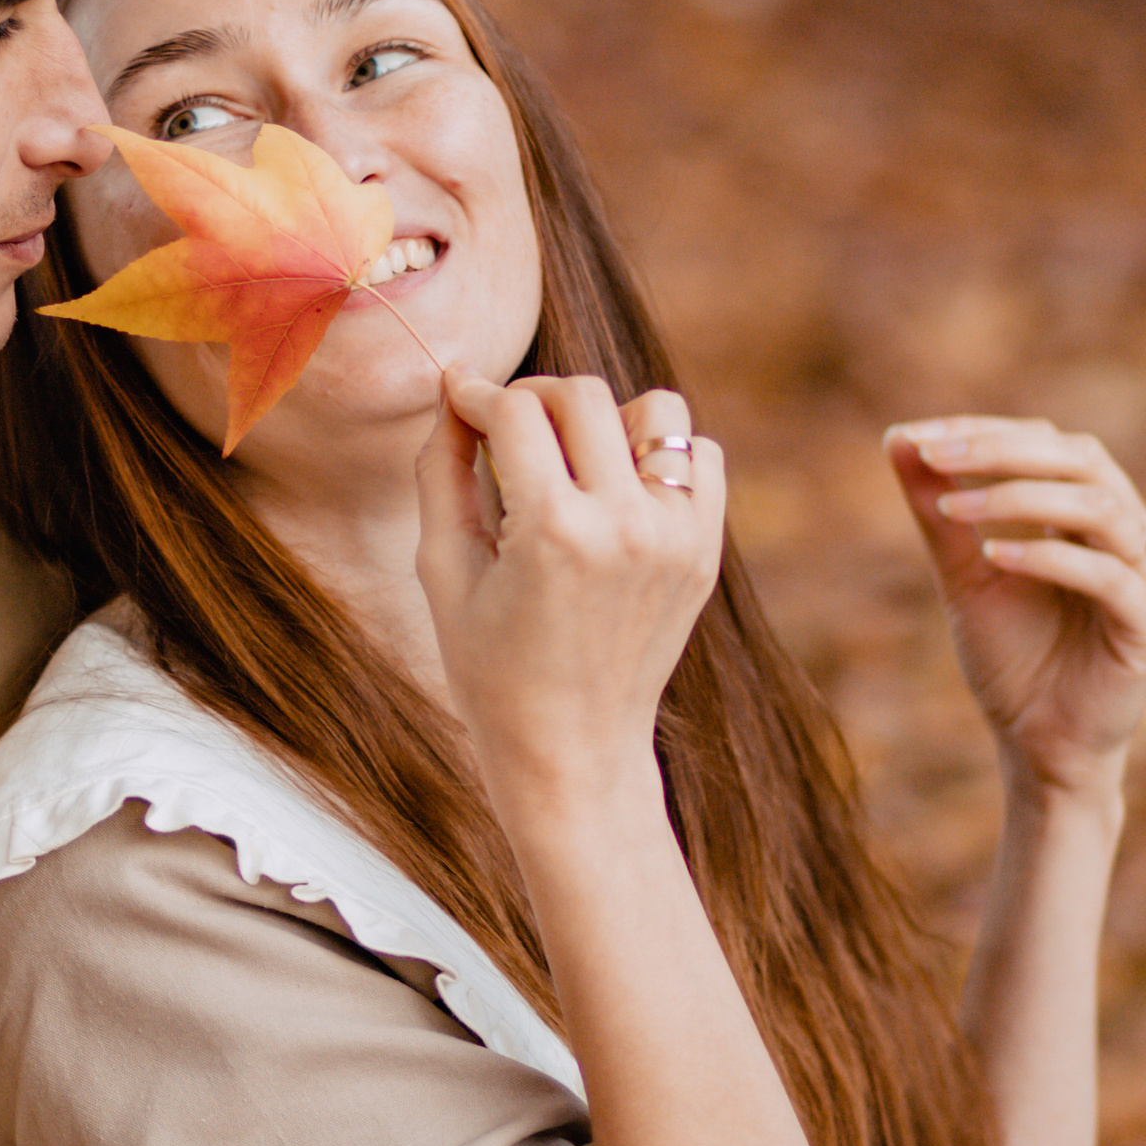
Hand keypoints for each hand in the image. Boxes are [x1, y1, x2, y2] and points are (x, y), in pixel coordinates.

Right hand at [418, 376, 723, 821]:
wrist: (572, 752)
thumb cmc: (490, 669)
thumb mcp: (443, 571)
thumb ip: (440, 470)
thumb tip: (451, 393)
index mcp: (552, 532)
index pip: (516, 412)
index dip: (476, 395)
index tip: (459, 399)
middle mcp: (625, 526)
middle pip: (582, 395)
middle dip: (532, 395)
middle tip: (505, 425)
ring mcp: (676, 538)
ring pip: (656, 410)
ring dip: (606, 417)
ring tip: (572, 458)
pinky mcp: (704, 552)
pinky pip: (700, 457)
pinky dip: (660, 455)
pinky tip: (617, 488)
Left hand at [886, 417, 1145, 804]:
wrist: (1038, 749)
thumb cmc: (1012, 661)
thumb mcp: (966, 575)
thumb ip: (939, 512)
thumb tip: (898, 439)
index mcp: (1098, 516)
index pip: (1052, 445)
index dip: (987, 432)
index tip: (918, 438)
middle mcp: (1136, 538)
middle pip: (1085, 460)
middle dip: (1003, 451)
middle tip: (935, 454)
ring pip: (1101, 508)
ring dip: (1021, 497)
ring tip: (955, 507)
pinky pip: (1107, 576)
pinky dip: (1047, 557)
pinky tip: (992, 556)